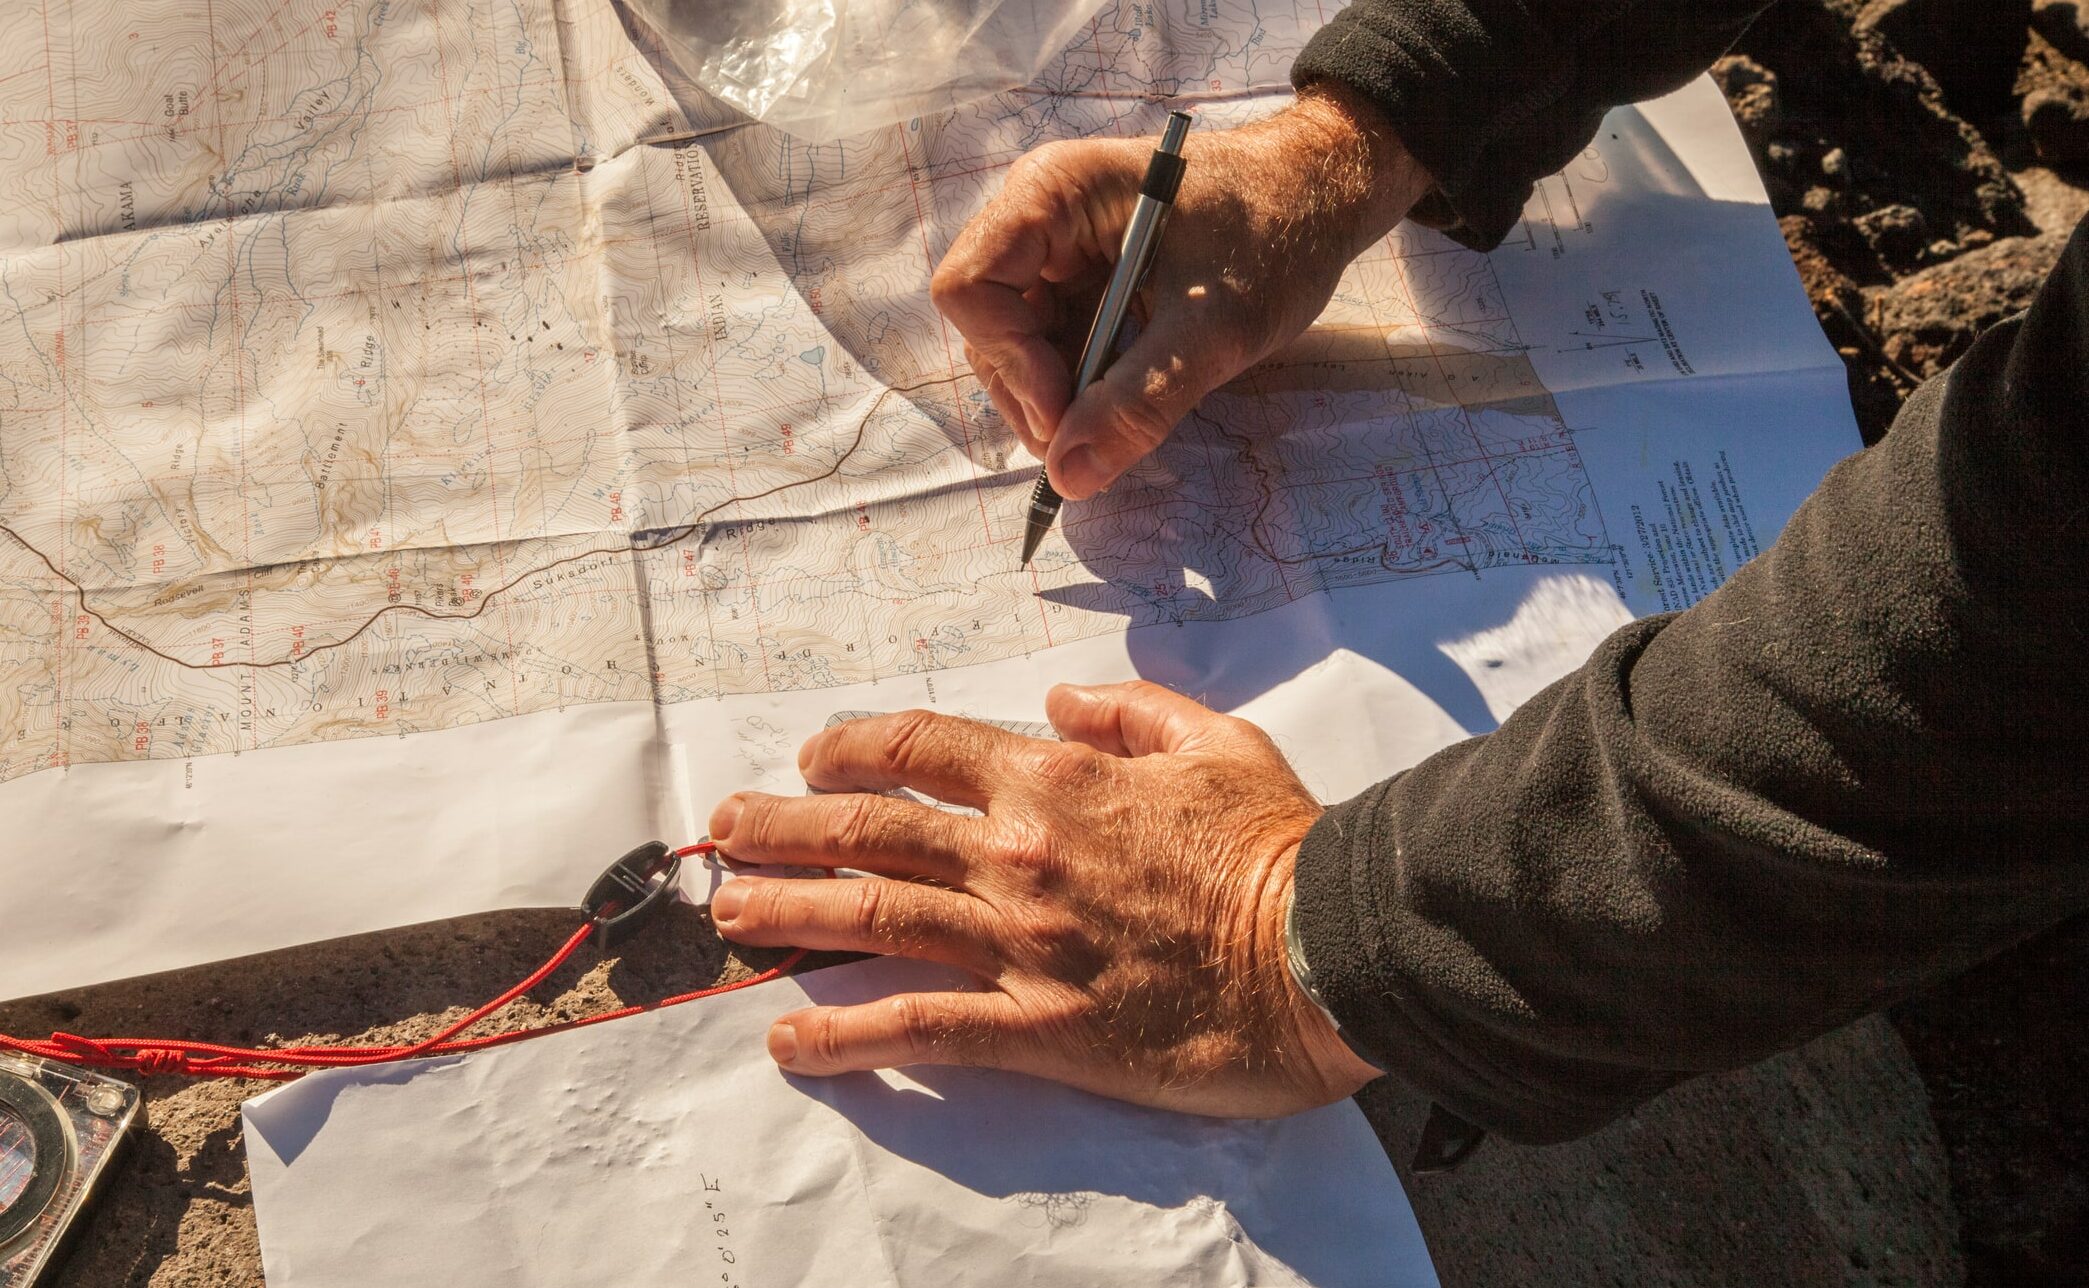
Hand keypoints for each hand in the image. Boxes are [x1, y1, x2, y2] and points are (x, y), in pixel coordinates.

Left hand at [705, 681, 1380, 1118]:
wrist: (1331, 954)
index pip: (920, 746)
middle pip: (869, 829)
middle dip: (783, 825)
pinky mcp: (1038, 1029)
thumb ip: (1128, 709)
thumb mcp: (1215, 741)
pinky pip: (920, 1026)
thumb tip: (1056, 699)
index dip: (851, 747)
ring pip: (873, 917)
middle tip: (727, 830)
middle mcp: (1017, 853)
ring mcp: (1020, 944)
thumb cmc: (1281, 846)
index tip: (814, 758)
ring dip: (788, 911)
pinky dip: (846, 1032)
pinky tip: (788, 1040)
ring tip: (728, 913)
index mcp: (1056, 779)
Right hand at [931, 84, 1430, 500]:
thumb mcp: (1215, 328)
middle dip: (1032, 391)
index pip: (972, 287)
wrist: (1322, 195)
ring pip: (1015, 344)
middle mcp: (1039, 214)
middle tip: (1091, 444)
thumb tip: (1069, 476)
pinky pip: (1052, 344)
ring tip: (1112, 427)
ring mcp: (1057, 247)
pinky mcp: (1081, 278)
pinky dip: (1079, 386)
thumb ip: (1140, 401)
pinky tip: (1122, 401)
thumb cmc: (1278, 232)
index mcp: (1055, 193)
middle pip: (988, 323)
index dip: (1010, 360)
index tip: (1066, 417)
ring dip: (1056, 397)